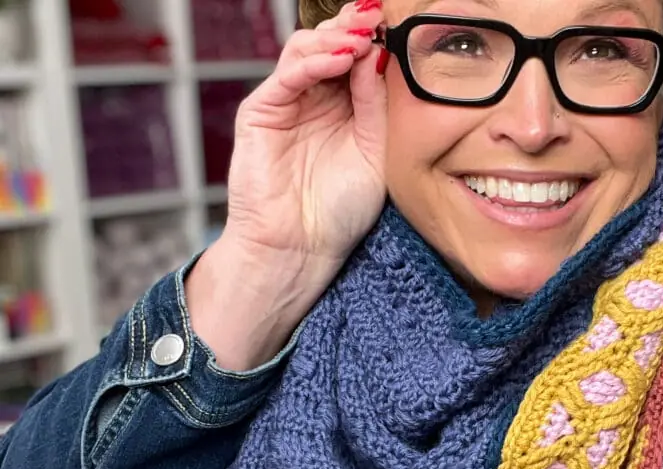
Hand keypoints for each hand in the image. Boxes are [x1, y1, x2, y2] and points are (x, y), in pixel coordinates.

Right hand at [187, 0, 388, 369]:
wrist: (301, 250)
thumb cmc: (339, 214)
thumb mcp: (374, 154)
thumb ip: (376, 105)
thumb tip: (381, 53)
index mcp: (344, 110)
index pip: (357, 60)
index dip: (375, 39)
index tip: (399, 26)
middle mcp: (314, 100)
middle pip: (331, 45)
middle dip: (355, 28)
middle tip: (380, 15)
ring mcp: (286, 103)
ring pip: (307, 51)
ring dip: (336, 37)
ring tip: (363, 34)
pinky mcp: (261, 111)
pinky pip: (288, 75)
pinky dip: (314, 61)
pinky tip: (341, 57)